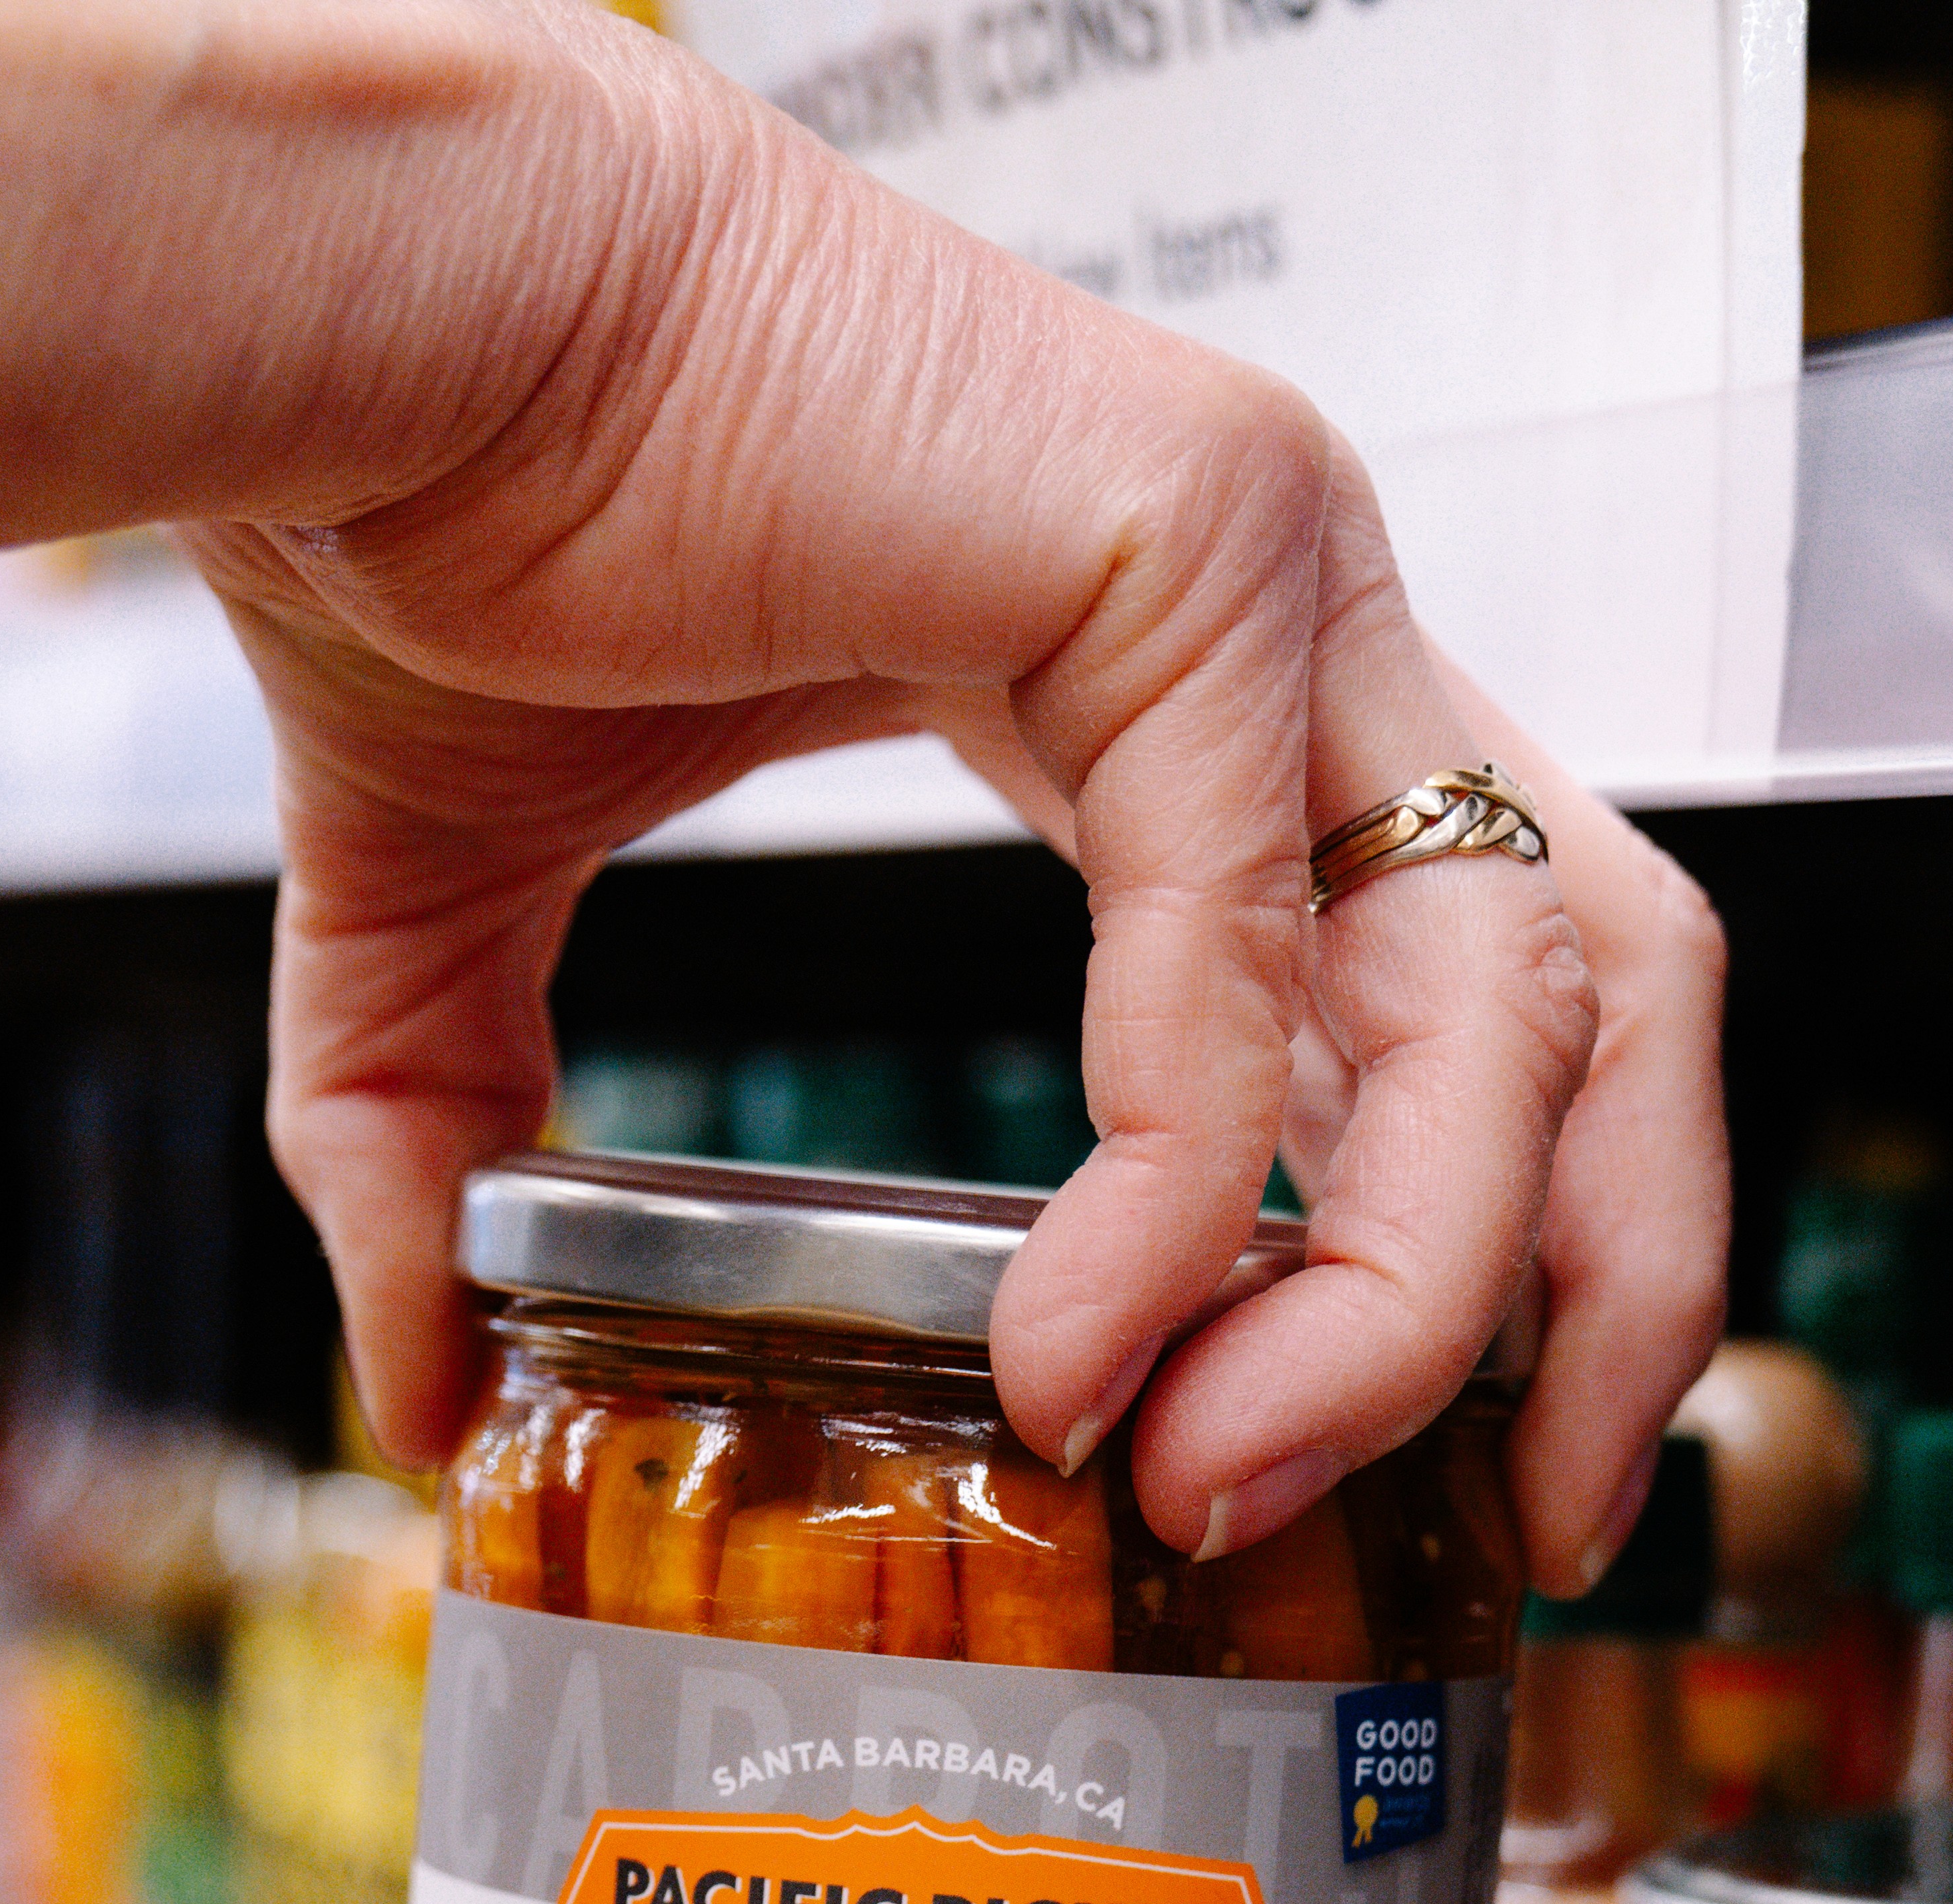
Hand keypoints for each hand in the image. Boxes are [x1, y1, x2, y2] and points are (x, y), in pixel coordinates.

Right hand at [201, 19, 1726, 1582]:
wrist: (333, 315)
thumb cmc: (424, 519)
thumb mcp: (455, 912)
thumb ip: (477, 1147)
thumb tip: (417, 1384)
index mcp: (1211, 692)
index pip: (1506, 995)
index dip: (1533, 1246)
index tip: (1447, 1474)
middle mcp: (1300, 624)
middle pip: (1619, 999)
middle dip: (1616, 1299)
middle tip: (1517, 1539)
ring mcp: (1273, 568)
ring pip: (1513, 1000)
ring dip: (1412, 1303)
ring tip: (1228, 1491)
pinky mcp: (1184, 551)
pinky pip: (1247, 952)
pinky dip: (1187, 1197)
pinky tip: (1074, 1358)